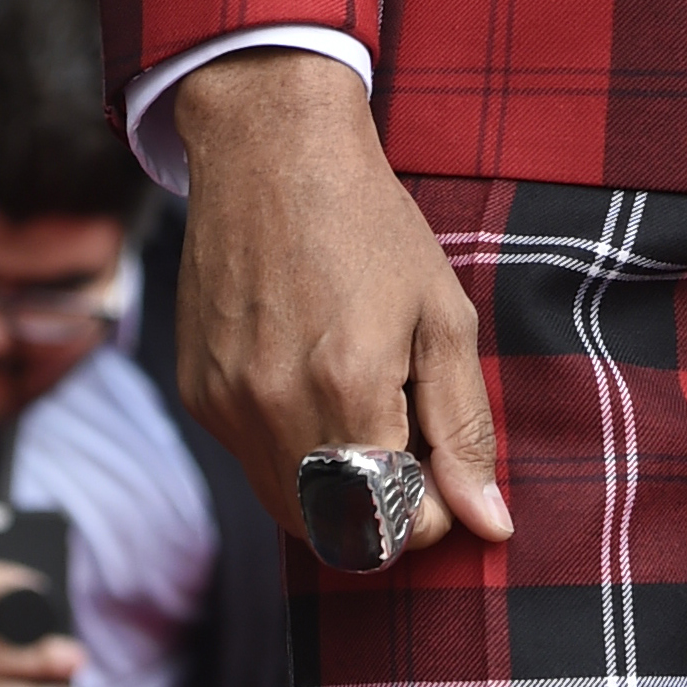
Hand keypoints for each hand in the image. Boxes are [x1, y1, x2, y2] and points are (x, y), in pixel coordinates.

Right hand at [173, 51, 510, 557]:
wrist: (272, 152)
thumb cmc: (371, 227)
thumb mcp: (443, 317)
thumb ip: (464, 428)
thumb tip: (489, 524)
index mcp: (347, 390)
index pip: (392, 528)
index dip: (431, 513)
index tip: (443, 465)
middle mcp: (272, 410)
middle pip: (335, 533)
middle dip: (382, 508)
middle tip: (407, 433)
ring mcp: (224, 406)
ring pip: (288, 504)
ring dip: (335, 483)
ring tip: (362, 396)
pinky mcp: (197, 394)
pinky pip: (251, 459)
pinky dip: (292, 446)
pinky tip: (311, 372)